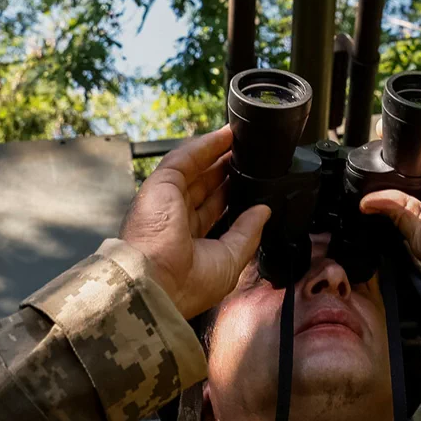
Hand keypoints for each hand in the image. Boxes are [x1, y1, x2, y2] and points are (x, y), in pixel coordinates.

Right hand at [121, 126, 270, 318]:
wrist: (157, 283)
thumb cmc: (187, 284)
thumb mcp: (230, 260)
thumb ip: (247, 233)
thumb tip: (263, 212)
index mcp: (187, 241)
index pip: (211, 211)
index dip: (230, 195)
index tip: (250, 185)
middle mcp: (174, 219)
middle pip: (205, 187)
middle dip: (226, 172)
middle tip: (249, 159)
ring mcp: (166, 200)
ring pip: (195, 169)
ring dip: (217, 153)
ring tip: (241, 141)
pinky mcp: (160, 184)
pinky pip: (185, 158)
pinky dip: (205, 146)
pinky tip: (225, 136)